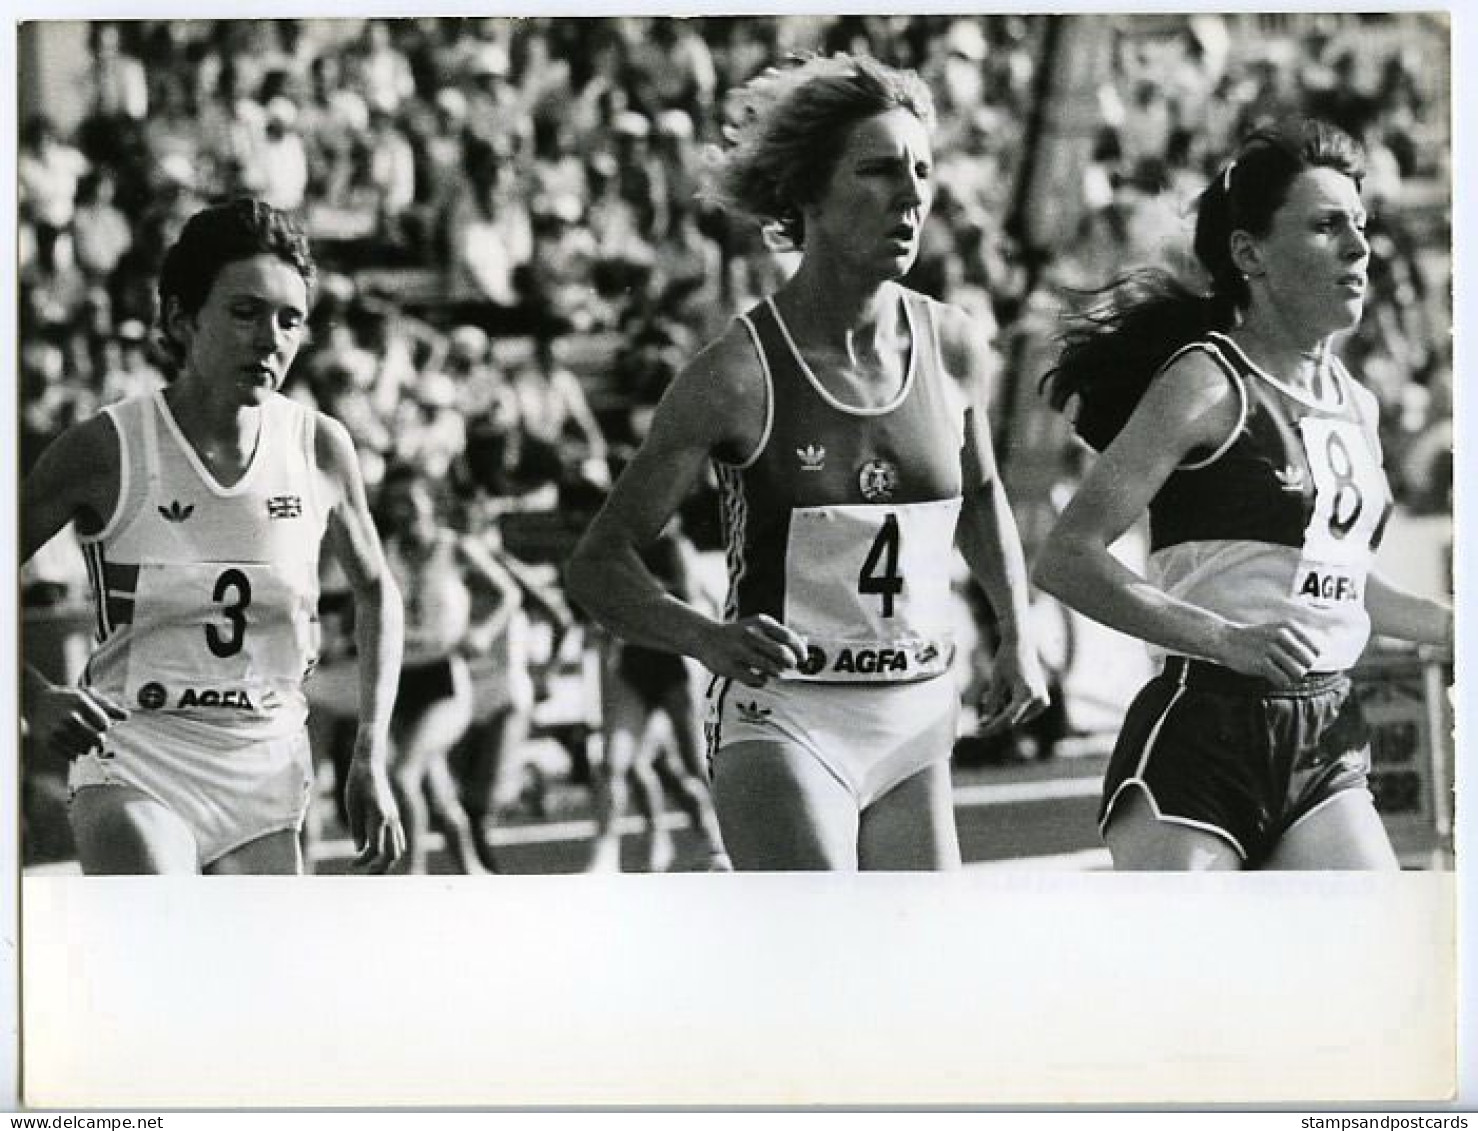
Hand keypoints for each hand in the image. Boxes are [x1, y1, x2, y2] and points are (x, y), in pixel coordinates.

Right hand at [24, 682, 128, 758]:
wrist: (37, 701)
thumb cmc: (68, 698)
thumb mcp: (88, 695)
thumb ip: (108, 706)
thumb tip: (127, 716)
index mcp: (81, 703)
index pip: (104, 724)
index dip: (104, 725)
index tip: (97, 722)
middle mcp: (69, 718)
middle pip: (97, 740)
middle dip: (99, 738)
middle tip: (93, 733)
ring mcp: (57, 731)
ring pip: (85, 750)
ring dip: (88, 746)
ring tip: (81, 737)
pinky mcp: (48, 742)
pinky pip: (71, 756)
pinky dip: (76, 753)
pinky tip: (73, 743)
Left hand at [344, 753, 404, 873]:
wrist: (369, 765)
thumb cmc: (356, 784)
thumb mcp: (351, 806)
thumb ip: (357, 829)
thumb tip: (360, 850)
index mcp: (378, 818)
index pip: (375, 850)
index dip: (363, 862)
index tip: (351, 865)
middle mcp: (390, 819)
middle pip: (393, 854)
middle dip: (380, 867)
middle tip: (365, 872)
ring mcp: (395, 817)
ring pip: (399, 847)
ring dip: (388, 860)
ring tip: (372, 865)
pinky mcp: (395, 815)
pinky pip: (399, 838)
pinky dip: (391, 849)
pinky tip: (378, 849)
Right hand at [697, 615, 806, 687]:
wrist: (705, 638)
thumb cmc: (738, 635)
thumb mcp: (757, 626)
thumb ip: (780, 634)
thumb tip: (806, 641)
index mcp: (760, 622)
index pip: (788, 637)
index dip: (799, 650)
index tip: (802, 658)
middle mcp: (750, 634)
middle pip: (782, 653)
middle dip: (790, 663)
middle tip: (789, 666)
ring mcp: (739, 651)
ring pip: (771, 668)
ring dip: (777, 673)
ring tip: (774, 672)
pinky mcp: (730, 667)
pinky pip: (756, 680)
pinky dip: (763, 681)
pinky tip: (760, 677)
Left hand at [976, 639, 1050, 736]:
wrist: (1022, 645)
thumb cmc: (1006, 659)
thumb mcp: (996, 680)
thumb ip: (992, 702)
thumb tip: (985, 721)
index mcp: (1027, 694)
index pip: (1008, 719)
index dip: (992, 727)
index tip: (979, 732)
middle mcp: (1038, 700)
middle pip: (1012, 720)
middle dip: (995, 720)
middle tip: (978, 720)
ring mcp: (1042, 701)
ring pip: (1017, 717)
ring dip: (1001, 712)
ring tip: (986, 696)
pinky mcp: (1042, 701)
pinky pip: (1022, 711)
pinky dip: (1009, 707)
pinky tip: (997, 696)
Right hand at [1214, 620, 1318, 686]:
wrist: (1225, 639)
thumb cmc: (1254, 638)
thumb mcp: (1276, 630)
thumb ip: (1296, 640)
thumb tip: (1317, 657)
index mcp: (1288, 627)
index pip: (1315, 650)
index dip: (1308, 659)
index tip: (1297, 661)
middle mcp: (1281, 635)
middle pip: (1308, 662)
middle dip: (1301, 669)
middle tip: (1288, 668)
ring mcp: (1270, 649)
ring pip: (1298, 673)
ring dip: (1291, 677)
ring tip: (1281, 673)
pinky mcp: (1261, 663)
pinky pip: (1283, 680)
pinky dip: (1281, 682)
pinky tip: (1274, 678)